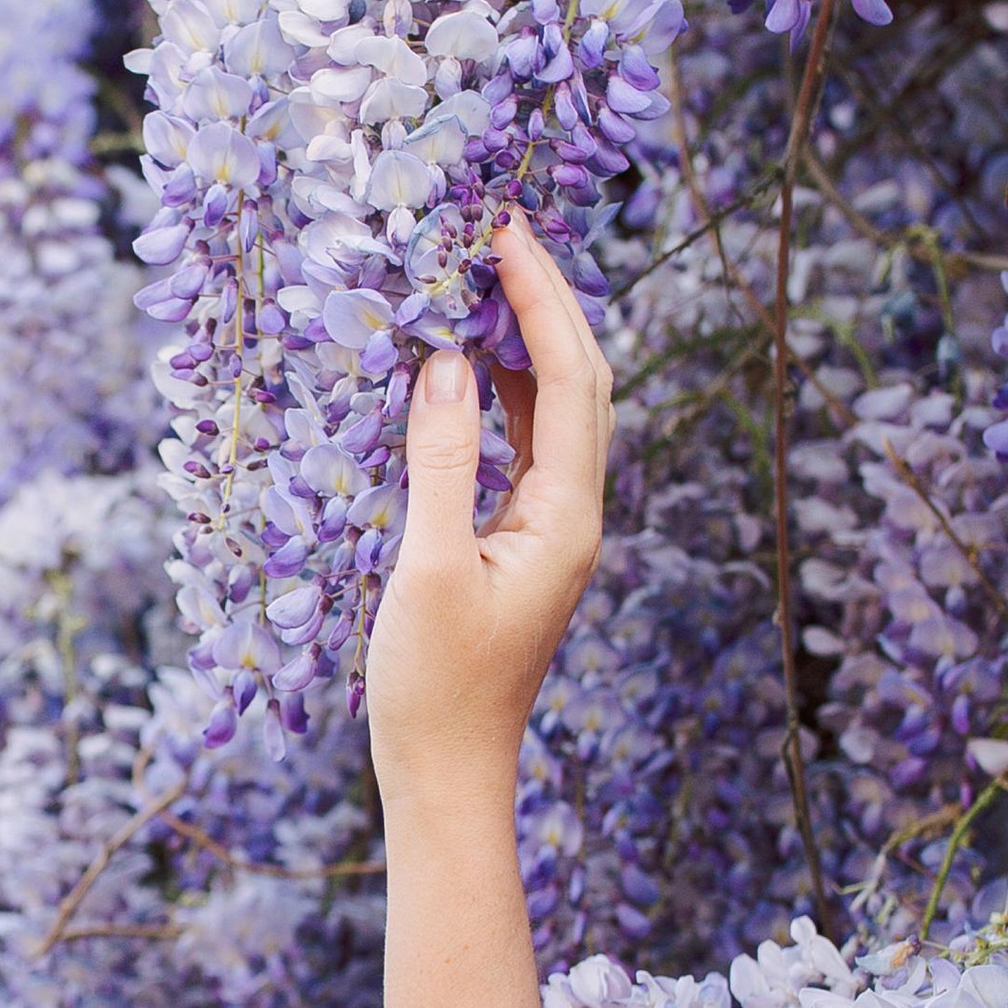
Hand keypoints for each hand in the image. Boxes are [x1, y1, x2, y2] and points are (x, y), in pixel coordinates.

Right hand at [366, 210, 611, 808]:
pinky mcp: (520, 548)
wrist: (446, 774)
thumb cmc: (432, 686)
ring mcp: (551, 532)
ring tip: (482, 281)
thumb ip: (440, 460)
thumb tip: (443, 362)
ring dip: (528, 342)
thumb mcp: (425, 568)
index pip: (572, 377)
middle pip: (582, 382)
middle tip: (499, 234)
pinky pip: (525, 447)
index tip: (505, 233)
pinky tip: (467, 371)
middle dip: (547, 303)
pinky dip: (504, 393)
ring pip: (558, 411)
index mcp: (566, 516)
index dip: (541, 299)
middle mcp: (574, 515)